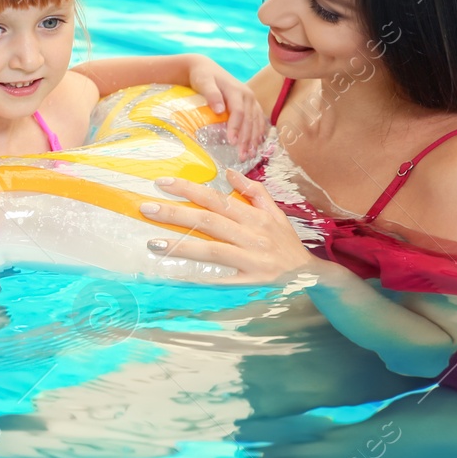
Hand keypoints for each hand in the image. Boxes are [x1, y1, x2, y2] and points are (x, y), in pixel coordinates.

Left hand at [139, 169, 315, 283]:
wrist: (311, 277)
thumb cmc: (287, 244)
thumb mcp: (276, 214)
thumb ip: (254, 192)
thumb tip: (230, 172)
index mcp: (256, 217)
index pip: (217, 199)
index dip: (189, 189)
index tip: (163, 183)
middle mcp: (253, 236)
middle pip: (209, 221)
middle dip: (175, 213)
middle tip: (146, 207)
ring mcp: (251, 261)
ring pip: (212, 249)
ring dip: (181, 246)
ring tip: (153, 243)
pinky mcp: (250, 284)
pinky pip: (221, 281)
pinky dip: (199, 279)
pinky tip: (176, 276)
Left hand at [187, 56, 266, 158]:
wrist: (206, 68)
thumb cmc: (203, 76)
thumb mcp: (204, 82)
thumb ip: (211, 94)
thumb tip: (219, 110)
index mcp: (237, 90)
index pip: (239, 112)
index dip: (236, 127)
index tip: (232, 142)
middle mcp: (248, 95)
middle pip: (250, 120)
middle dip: (247, 139)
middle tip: (242, 156)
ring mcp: (251, 100)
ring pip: (256, 121)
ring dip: (254, 139)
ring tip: (251, 155)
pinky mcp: (251, 104)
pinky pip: (259, 120)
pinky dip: (258, 133)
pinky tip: (256, 145)